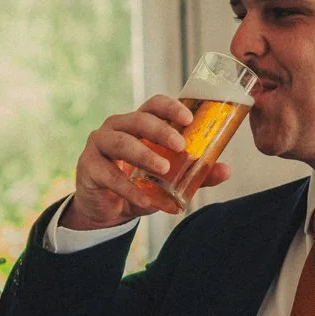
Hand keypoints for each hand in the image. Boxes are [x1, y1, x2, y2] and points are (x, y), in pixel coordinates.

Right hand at [63, 95, 233, 229]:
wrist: (106, 210)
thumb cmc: (138, 184)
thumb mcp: (169, 180)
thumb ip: (196, 174)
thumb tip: (226, 170)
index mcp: (138, 123)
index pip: (153, 105)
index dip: (170, 108)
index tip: (189, 118)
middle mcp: (117, 128)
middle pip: (138, 120)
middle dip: (161, 131)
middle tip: (181, 146)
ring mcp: (99, 145)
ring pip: (121, 142)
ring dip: (144, 155)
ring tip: (164, 169)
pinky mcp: (88, 167)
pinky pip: (109, 174)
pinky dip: (128, 188)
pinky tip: (143, 199)